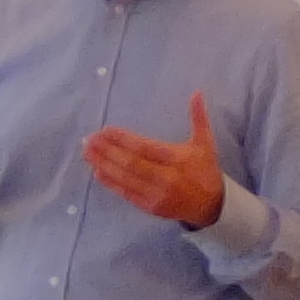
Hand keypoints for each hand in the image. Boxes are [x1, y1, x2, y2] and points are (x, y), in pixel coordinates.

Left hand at [82, 94, 225, 226]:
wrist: (212, 206)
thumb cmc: (206, 170)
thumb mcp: (205, 143)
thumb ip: (198, 117)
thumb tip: (197, 93)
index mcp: (178, 159)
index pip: (145, 148)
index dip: (123, 140)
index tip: (106, 130)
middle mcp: (166, 177)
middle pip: (131, 163)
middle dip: (108, 151)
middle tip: (89, 139)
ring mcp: (157, 194)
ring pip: (126, 178)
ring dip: (104, 165)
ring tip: (87, 152)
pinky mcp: (150, 207)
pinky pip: (127, 194)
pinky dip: (111, 183)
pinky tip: (97, 172)